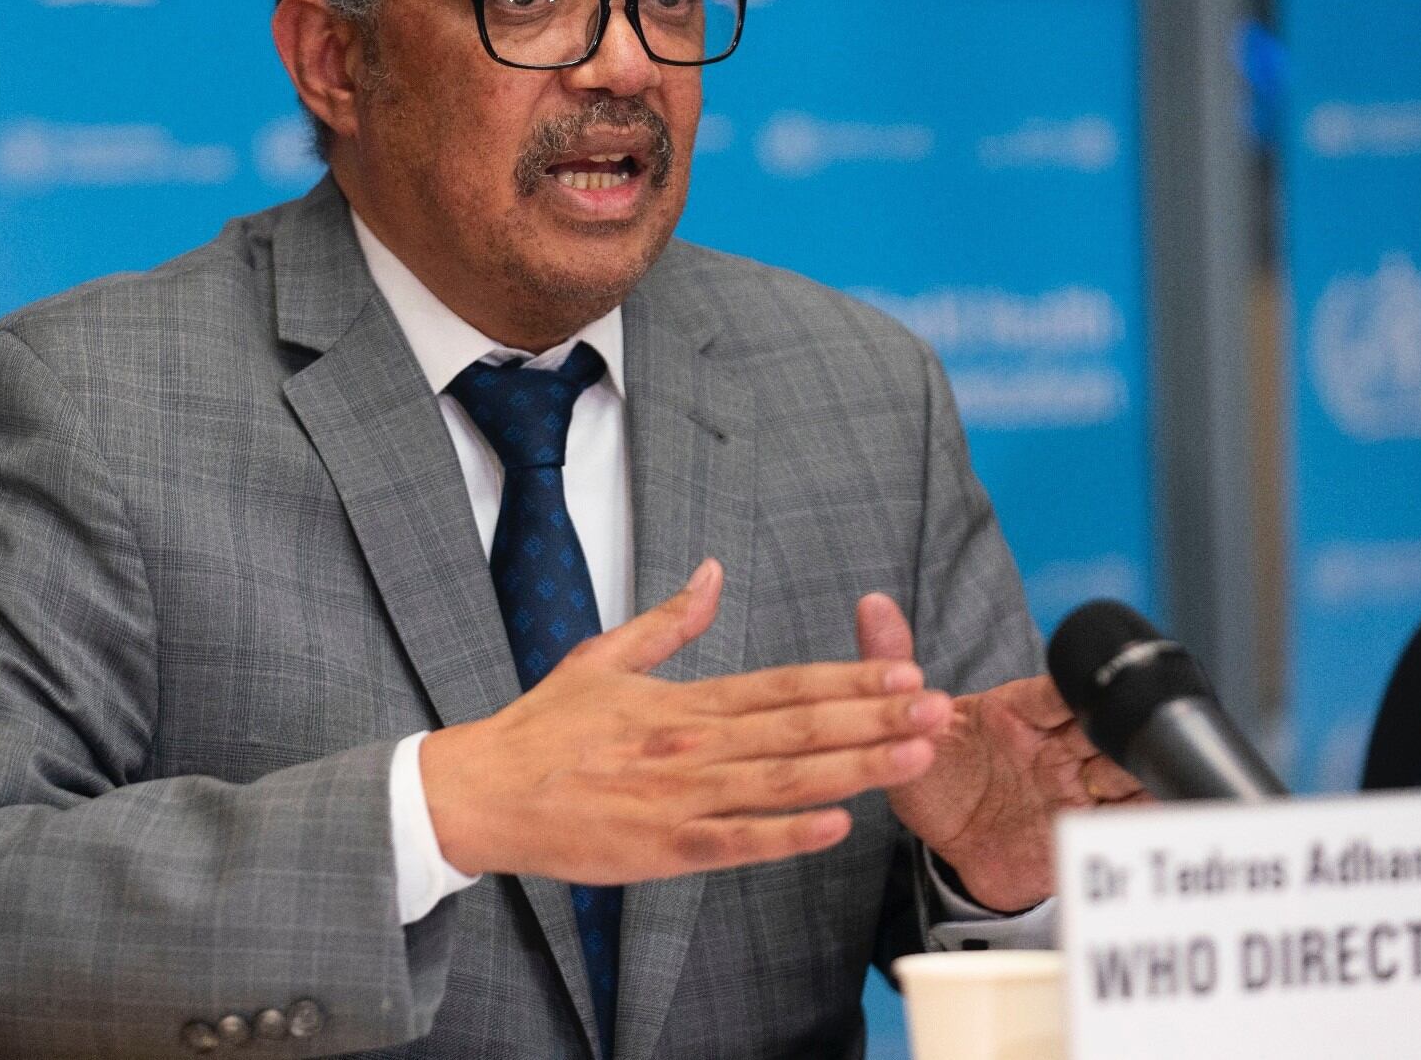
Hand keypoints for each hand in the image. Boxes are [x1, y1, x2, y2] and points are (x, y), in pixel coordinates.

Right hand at [421, 560, 955, 883]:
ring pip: (782, 781)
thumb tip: (711, 571)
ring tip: (913, 753)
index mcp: (682, 700)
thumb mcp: (603, 657)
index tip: (902, 672)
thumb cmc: (543, 731)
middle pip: (798, 728)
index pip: (782, 685)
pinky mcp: (663, 849)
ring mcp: (680, 798)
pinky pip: (736, 842)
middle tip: (936, 707)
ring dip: (854, 768)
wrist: (484, 792)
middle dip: (875, 718)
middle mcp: (690, 744)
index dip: (847, 680)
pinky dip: (787, 835)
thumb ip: (668, 621)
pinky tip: (837, 826)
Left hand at [857, 593, 1145, 911]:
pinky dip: (1148, 817)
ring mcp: (1079, 785)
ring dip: (1134, 772)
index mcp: (1019, 710)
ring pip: (1125, 769)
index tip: (1084, 694)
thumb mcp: (904, 727)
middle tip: (1115, 741)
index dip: (1075, 691)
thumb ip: (891, 664)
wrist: (952, 851)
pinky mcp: (1092, 829)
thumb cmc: (932, 777)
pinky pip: (1132, 820)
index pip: (1056, 692)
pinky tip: (1155, 816)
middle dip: (1116, 730)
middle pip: (1104, 727)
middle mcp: (1057, 743)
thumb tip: (872, 603)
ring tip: (1133, 783)